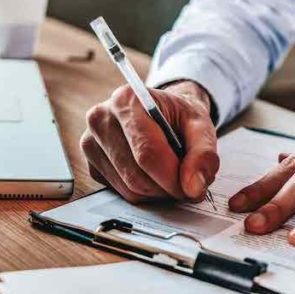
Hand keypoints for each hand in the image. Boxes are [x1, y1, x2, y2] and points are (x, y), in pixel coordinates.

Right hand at [81, 80, 219, 202]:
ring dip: (156, 193)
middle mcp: (101, 119)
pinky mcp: (92, 164)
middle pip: (136, 176)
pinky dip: (142, 192)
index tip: (193, 188)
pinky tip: (151, 174)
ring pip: (129, 189)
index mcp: (127, 100)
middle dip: (166, 188)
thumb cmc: (177, 115)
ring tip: (170, 174)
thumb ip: (203, 153)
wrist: (160, 112)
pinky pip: (120, 193)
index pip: (147, 153)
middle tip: (186, 182)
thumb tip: (193, 187)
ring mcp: (91, 143)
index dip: (173, 178)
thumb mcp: (200, 124)